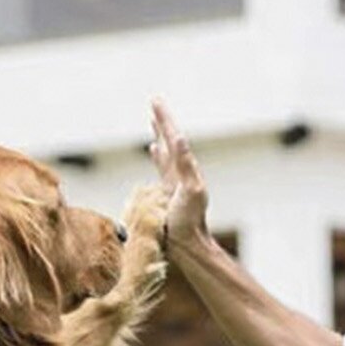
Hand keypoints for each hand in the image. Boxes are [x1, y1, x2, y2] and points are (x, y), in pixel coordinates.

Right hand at [148, 98, 209, 255]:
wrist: (189, 244)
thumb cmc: (190, 220)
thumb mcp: (190, 190)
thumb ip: (185, 165)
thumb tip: (179, 138)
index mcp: (185, 169)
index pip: (173, 138)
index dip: (164, 120)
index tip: (155, 102)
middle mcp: (180, 171)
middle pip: (170, 140)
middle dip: (162, 122)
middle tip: (154, 103)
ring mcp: (174, 181)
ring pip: (166, 151)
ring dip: (160, 135)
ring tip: (154, 122)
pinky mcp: (167, 191)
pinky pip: (161, 167)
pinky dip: (158, 155)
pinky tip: (154, 150)